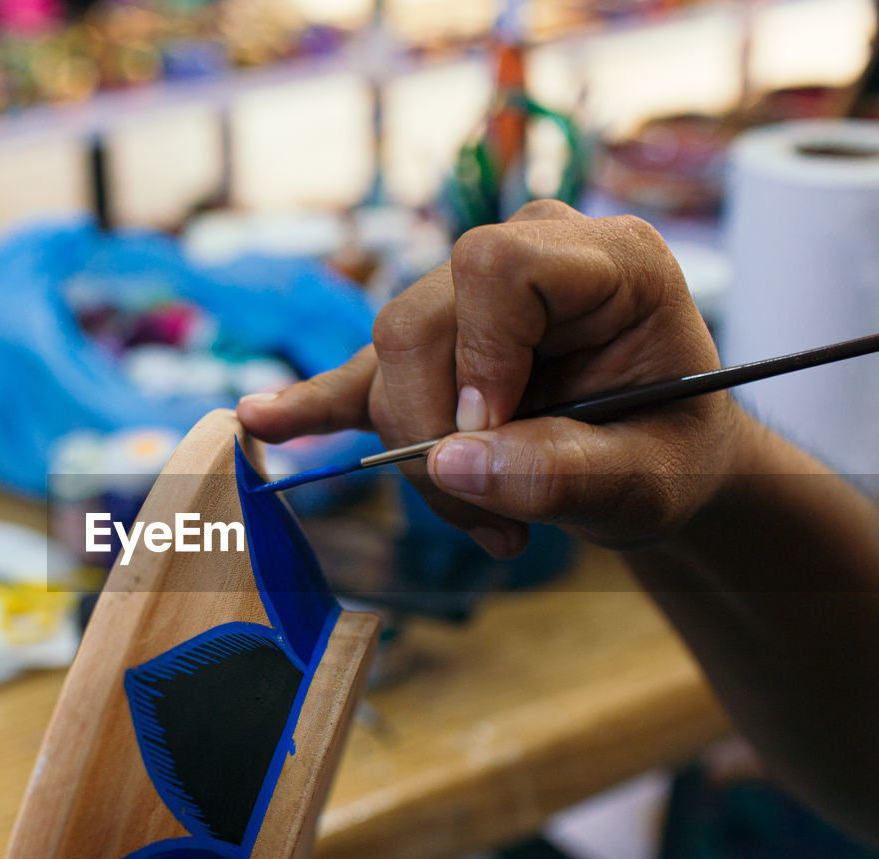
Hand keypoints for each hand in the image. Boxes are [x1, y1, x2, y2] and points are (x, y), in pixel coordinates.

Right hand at [238, 201, 745, 556]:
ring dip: (414, 456)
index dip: (477, 356)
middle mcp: (530, 256)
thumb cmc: (673, 455)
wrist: (663, 460)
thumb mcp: (649, 479)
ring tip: (484, 526)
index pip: (498, 267)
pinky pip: (360, 377)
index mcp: (605, 260)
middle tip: (491, 520)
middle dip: (432, 434)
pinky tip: (261, 422)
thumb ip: (565, 471)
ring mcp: (470, 300)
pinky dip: (315, 408)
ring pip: (389, 361)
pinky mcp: (432, 349)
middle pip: (422, 323)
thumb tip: (450, 465)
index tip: (488, 438)